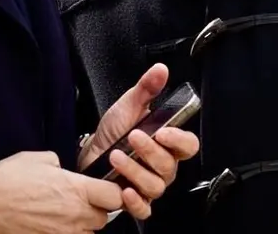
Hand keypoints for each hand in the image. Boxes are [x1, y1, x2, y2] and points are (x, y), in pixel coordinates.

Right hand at [0, 151, 122, 233]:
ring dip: (82, 224)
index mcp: (75, 190)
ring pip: (87, 233)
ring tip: (64, 213)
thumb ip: (60, 164)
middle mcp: (74, 216)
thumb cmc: (6, 181)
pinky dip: (66, 232)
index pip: (115, 196)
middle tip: (82, 200)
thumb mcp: (39, 159)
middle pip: (104, 218)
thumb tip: (64, 170)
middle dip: (97, 209)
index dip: (113, 191)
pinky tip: (53, 223)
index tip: (107, 188)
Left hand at [78, 64, 199, 219]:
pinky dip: (136, 202)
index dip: (179, 140)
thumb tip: (160, 70)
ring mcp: (149, 184)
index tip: (164, 131)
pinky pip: (144, 209)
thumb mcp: (128, 105)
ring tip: (117, 156)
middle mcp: (162, 166)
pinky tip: (124, 190)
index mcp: (167, 143)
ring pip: (155, 185)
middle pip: (170, 166)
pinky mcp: (135, 200)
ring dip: (135, 170)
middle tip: (132, 136)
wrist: (88, 151)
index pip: (188, 146)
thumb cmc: (112, 131)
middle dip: (150, 151)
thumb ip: (147, 88)